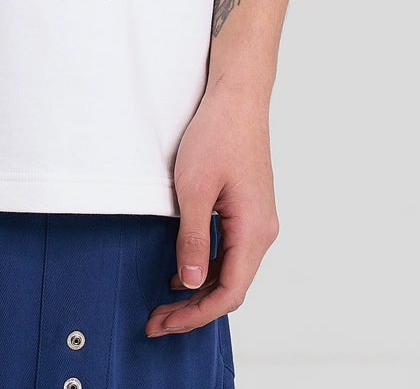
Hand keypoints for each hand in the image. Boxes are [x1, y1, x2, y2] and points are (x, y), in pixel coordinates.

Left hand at [146, 78, 279, 337]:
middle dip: (195, 309)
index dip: (195, 315)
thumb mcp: (194, 189)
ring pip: (231, 271)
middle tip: (158, 319)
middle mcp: (261, 231)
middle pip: (231, 287)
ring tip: (166, 301)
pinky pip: (230, 250)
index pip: (229, 293)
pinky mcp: (247, 209)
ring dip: (200, 290)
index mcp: (254, 231)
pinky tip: (183, 270)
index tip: (164, 323)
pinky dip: (208, 266)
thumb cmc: (218, 134)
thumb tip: (193, 284)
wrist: (236, 96)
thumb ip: (194, 240)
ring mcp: (256, 220)